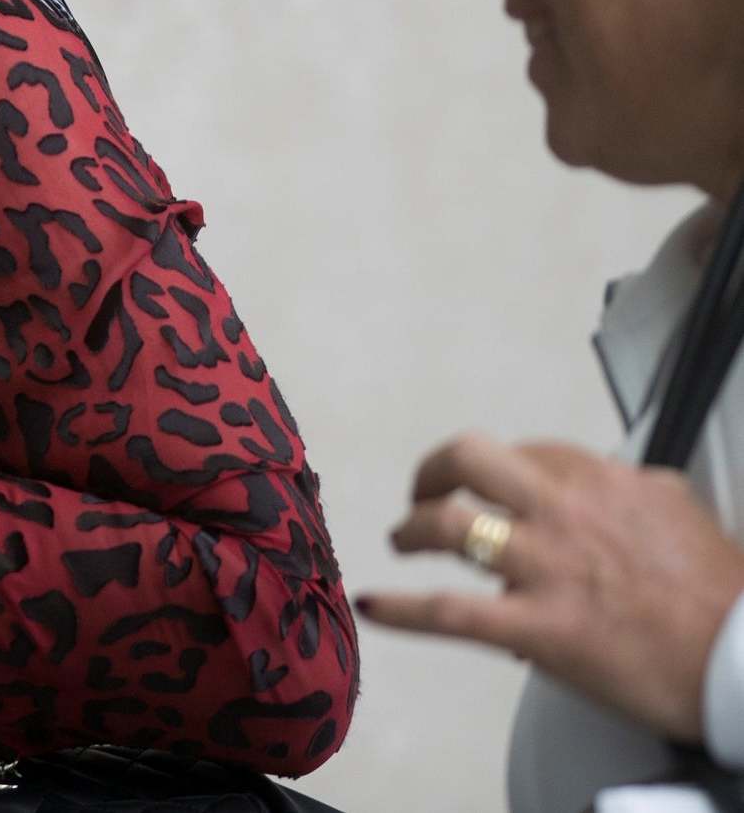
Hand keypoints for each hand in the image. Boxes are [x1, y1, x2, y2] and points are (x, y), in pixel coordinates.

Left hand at [360, 432, 743, 742]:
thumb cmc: (721, 592)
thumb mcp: (681, 511)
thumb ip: (637, 491)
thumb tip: (619, 485)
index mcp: (600, 481)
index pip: (525, 453)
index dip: (495, 470)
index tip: (487, 487)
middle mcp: (564, 510)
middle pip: (470, 460)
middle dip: (433, 471)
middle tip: (424, 492)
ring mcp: (545, 567)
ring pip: (450, 525)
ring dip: (412, 529)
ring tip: (402, 540)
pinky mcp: (538, 627)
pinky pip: (450, 611)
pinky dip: (402, 610)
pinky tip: (372, 606)